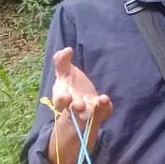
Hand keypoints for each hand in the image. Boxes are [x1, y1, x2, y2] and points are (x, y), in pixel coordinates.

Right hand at [47, 47, 112, 163]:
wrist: (83, 99)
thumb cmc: (71, 84)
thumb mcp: (64, 72)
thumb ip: (61, 61)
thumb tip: (67, 50)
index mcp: (62, 98)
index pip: (59, 102)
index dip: (61, 100)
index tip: (65, 96)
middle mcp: (74, 107)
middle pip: (73, 110)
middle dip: (76, 108)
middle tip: (79, 105)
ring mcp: (88, 111)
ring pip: (88, 114)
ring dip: (91, 110)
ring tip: (96, 103)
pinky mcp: (100, 111)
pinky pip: (103, 111)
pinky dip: (105, 106)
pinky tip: (105, 98)